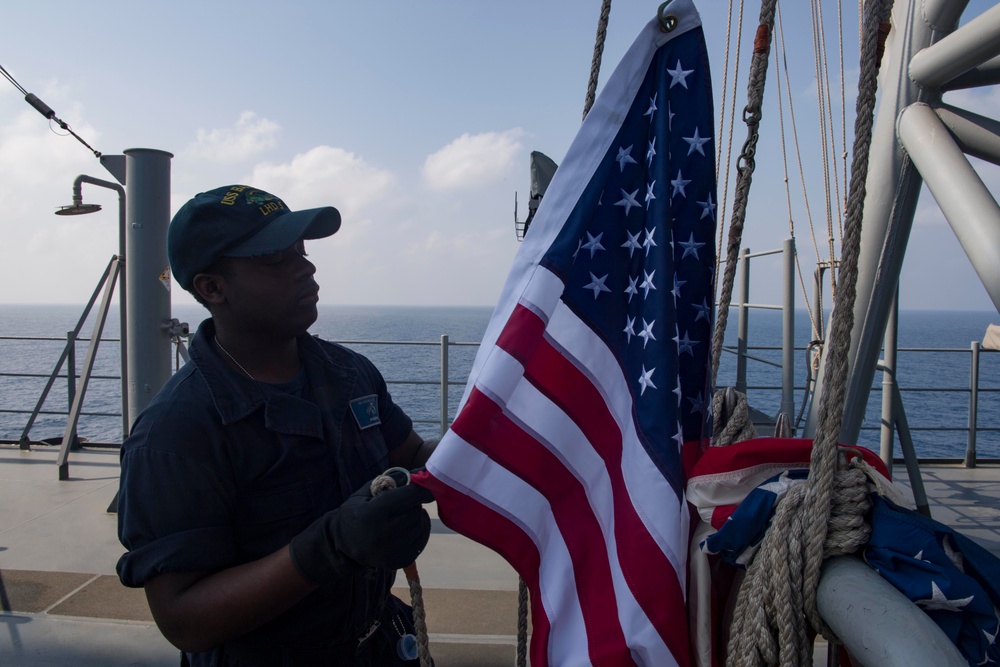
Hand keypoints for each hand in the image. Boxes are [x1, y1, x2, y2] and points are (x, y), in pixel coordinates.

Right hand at [289, 478, 433, 584]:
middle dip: (415, 503)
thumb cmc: (355, 512)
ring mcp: (392, 550)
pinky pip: (420, 542)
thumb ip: (391, 481)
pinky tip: (410, 527)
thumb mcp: (366, 492)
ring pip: (420, 526)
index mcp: (375, 512)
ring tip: (404, 515)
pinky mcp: (398, 561)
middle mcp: (385, 532)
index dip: (422, 489)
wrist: (341, 545)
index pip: (410, 496)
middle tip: (406, 501)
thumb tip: (418, 473)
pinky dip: (419, 532)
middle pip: (416, 511)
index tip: (428, 485)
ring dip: (417, 517)